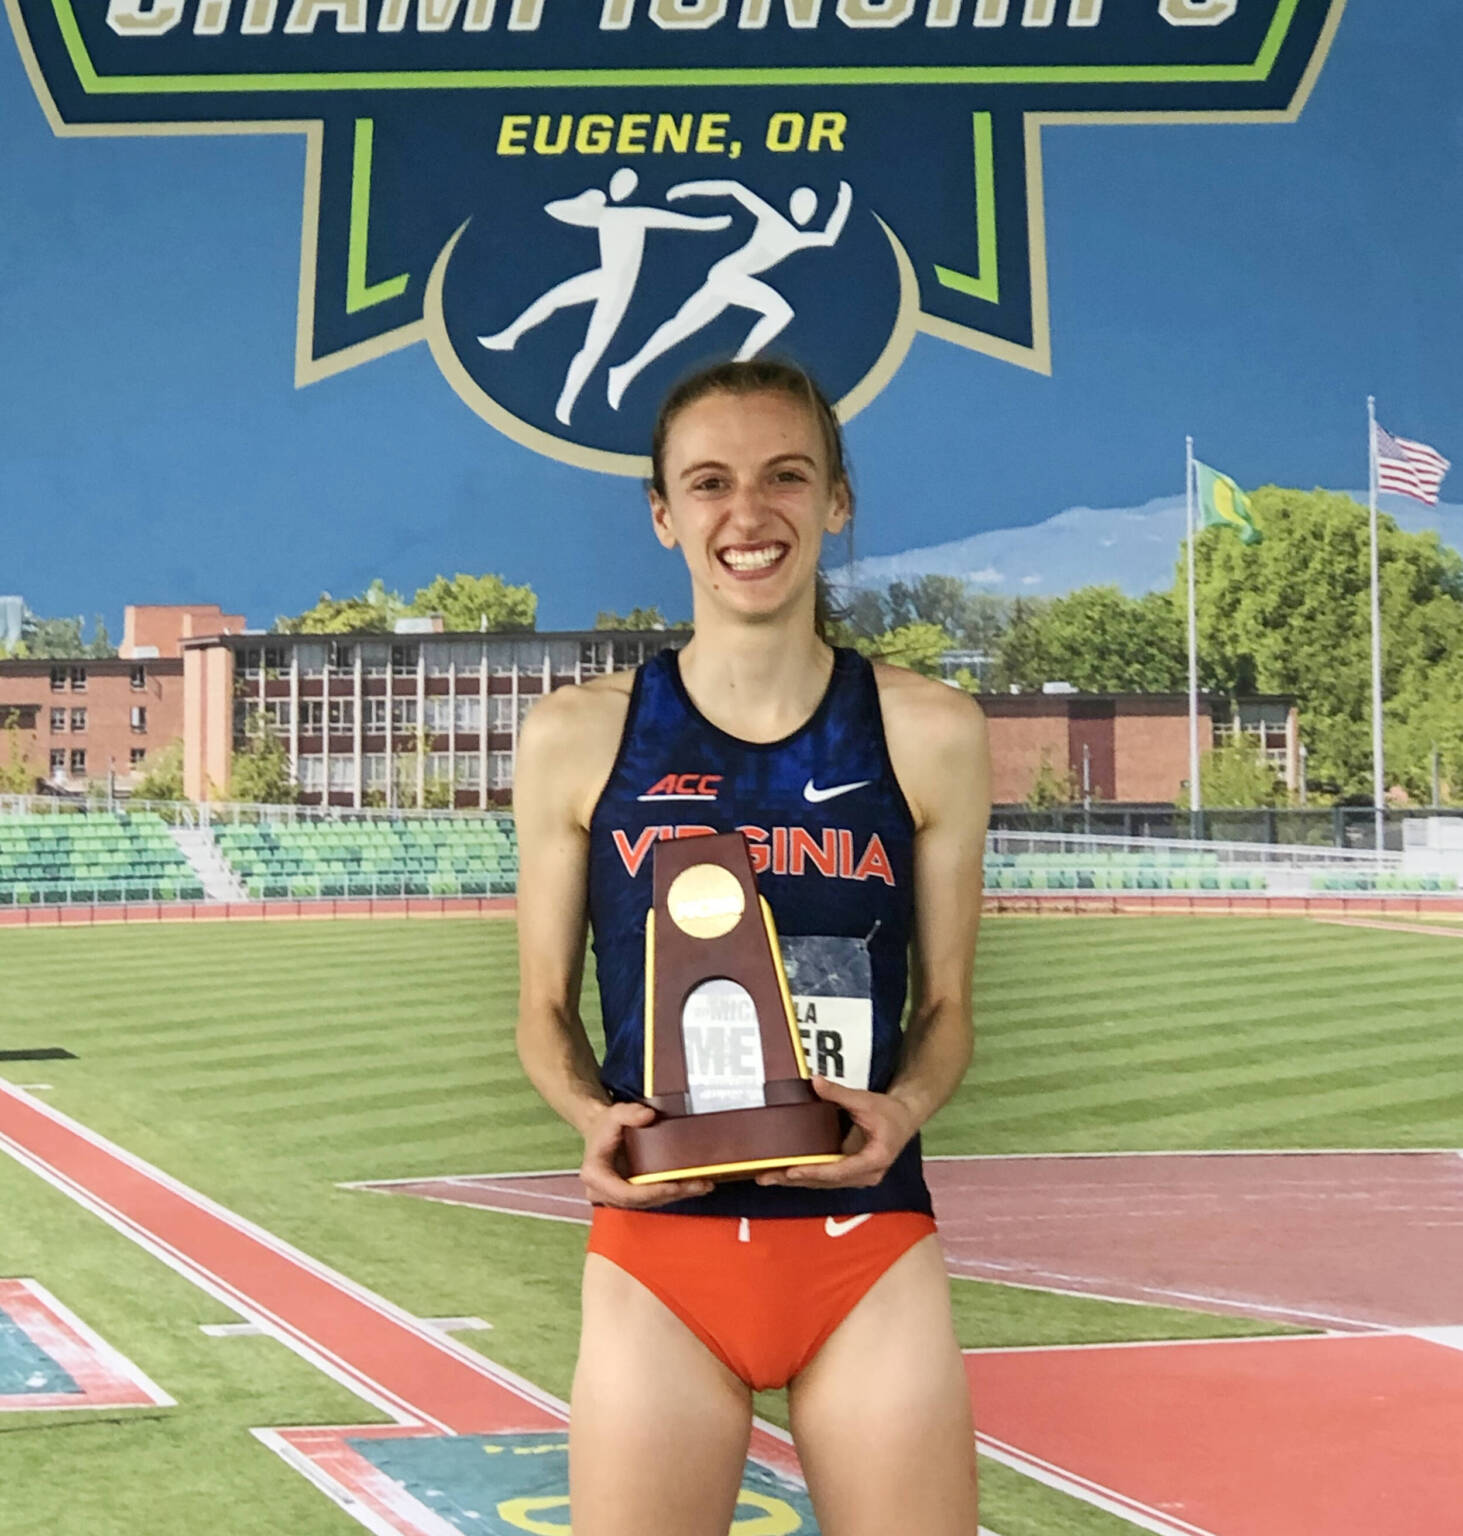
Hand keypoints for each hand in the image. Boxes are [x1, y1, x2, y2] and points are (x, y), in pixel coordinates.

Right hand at [579, 1103, 713, 1208]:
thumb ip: (629, 1112)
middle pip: (641, 1201)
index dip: (651, 1192)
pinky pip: (651, 1198)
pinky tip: (693, 1185)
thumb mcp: (615, 1112)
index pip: (625, 1193)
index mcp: (595, 1176)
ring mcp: (616, 1197)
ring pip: (649, 1202)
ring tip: (703, 1185)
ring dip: (676, 1195)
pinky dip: (672, 1192)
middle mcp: (603, 1193)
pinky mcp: (629, 1196)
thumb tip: (649, 1116)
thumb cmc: (605, 1125)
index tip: (674, 1186)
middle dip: (672, 1194)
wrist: (599, 1131)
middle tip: (699, 1185)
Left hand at [755, 1077, 918, 1189]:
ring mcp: (858, 1177)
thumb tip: (815, 1082)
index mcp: (874, 1160)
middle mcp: (866, 1175)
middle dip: (794, 1179)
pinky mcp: (850, 1174)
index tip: (792, 1171)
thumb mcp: (865, 1100)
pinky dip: (805, 1176)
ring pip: (823, 1183)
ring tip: (767, 1177)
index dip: (814, 1171)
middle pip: (826, 1181)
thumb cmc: (889, 1112)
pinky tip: (784, 1174)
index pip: (839, 1170)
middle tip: (765, 1177)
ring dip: (795, 1181)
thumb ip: (838, 1094)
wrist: (904, 1118)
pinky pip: (825, 1178)